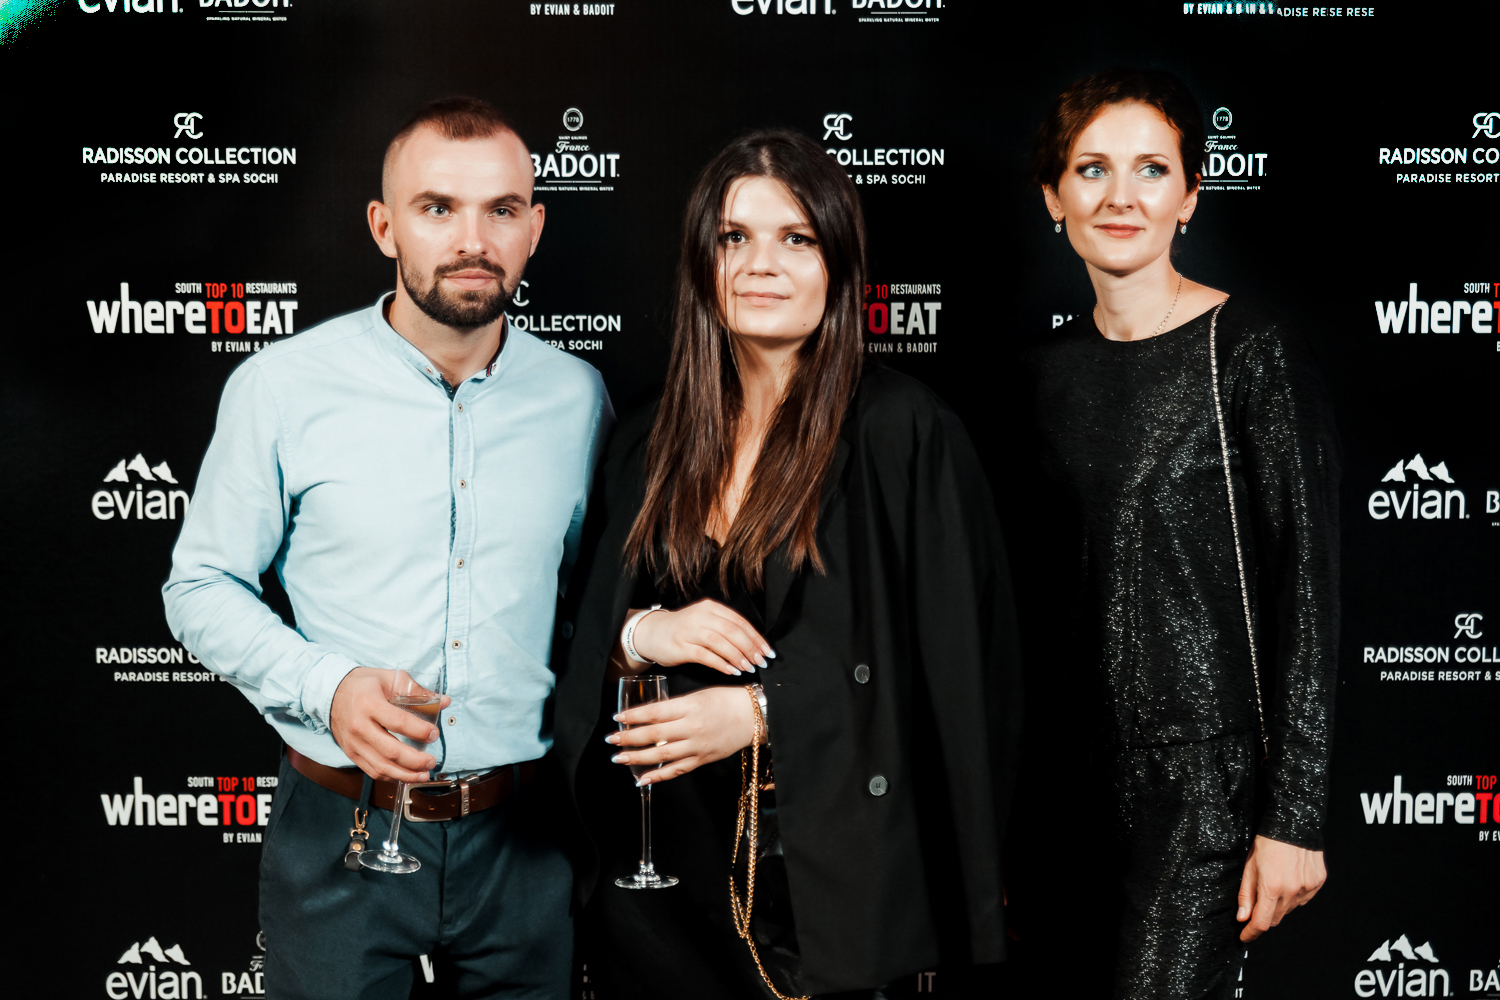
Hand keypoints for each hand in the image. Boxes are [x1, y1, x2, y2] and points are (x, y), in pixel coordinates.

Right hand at [329, 667, 451, 782]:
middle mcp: (359, 726)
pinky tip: (405, 775)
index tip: (434, 734)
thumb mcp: (389, 678)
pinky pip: (371, 770)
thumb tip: (444, 701)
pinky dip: (390, 776)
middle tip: (432, 761)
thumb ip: (417, 691)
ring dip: (405, 774)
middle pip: (391, 751)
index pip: (399, 722)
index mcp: (369, 703)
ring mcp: (353, 742)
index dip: (420, 731)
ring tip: (424, 774)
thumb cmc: (363, 685)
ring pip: (381, 766)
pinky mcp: (350, 753)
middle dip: (416, 760)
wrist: (331, 693)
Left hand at [605, 685, 760, 784]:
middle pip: (653, 735)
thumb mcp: (699, 696)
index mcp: (689, 706)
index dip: (633, 716)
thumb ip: (675, 706)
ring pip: (661, 755)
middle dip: (629, 738)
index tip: (617, 718)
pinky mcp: (702, 759)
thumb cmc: (727, 700)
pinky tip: (642, 779)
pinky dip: (658, 776)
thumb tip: (649, 716)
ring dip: (637, 758)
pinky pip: (677, 770)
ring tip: (619, 758)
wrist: (754, 716)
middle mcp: (691, 727)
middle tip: (611, 739)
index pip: (654, 712)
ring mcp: (697, 746)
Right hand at [625, 598, 774, 676]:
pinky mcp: (681, 646)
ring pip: (719, 642)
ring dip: (737, 656)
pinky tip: (731, 671)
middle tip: (761, 662)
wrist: (653, 633)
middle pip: (731, 631)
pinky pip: (705, 655)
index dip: (755, 637)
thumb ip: (725, 629)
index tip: (767, 651)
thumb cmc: (684, 630)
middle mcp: (700, 616)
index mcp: (710, 608)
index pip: (739, 621)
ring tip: (748, 667)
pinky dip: (721, 663)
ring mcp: (689, 630)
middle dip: (750, 648)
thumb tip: (754, 646)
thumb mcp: (705, 622)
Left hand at [1236, 835, 1326, 941]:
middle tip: (1256, 905)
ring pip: (1290, 909)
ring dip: (1280, 904)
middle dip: (1264, 916)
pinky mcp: (1317, 883)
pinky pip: (1303, 898)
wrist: (1292, 824)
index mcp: (1271, 887)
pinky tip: (1289, 879)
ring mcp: (1307, 888)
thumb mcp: (1249, 867)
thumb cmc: (1267, 843)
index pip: (1261, 922)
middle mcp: (1292, 890)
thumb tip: (1243, 917)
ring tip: (1275, 883)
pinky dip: (1294, 895)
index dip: (1251, 933)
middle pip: (1276, 917)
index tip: (1244, 936)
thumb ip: (1246, 895)